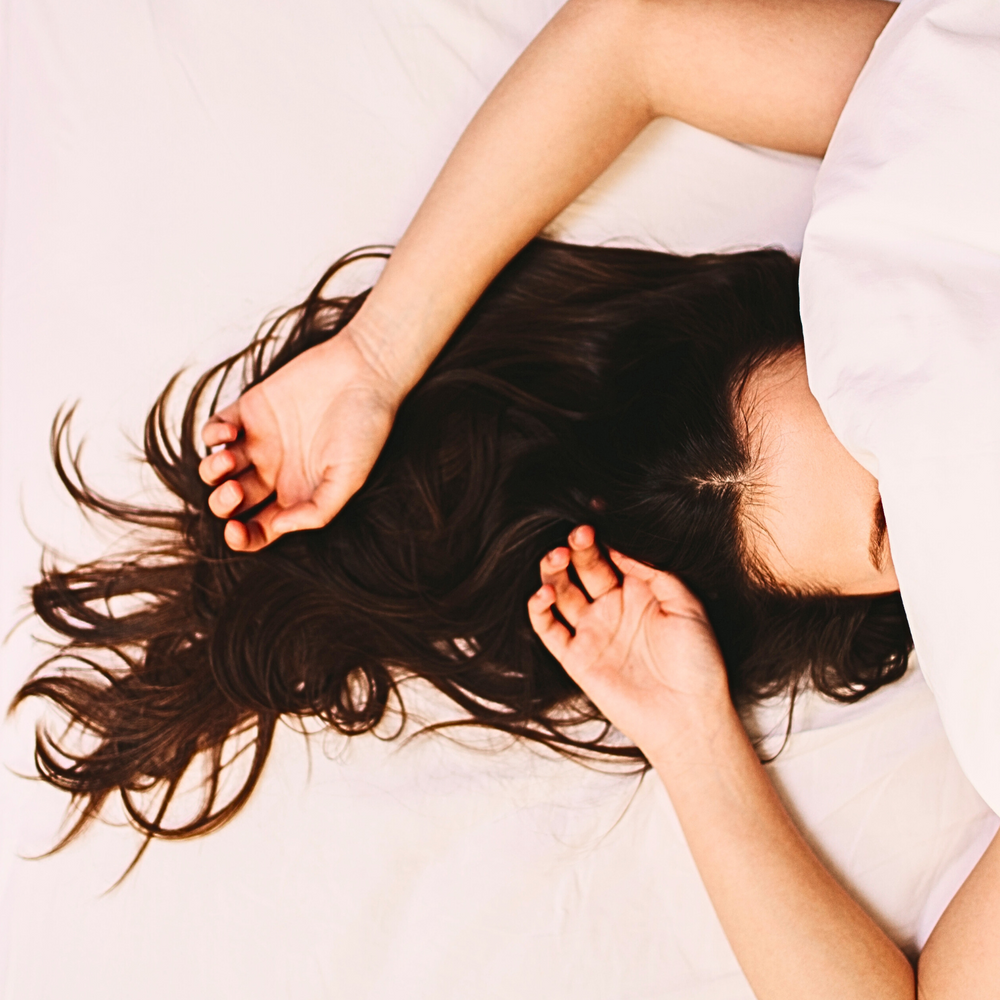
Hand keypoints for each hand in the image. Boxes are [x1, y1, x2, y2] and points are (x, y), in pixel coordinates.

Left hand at [198, 325, 400, 550]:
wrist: (365, 372)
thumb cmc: (365, 426)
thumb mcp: (350, 479)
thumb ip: (317, 510)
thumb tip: (277, 528)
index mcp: (297, 493)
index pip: (259, 528)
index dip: (242, 538)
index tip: (235, 531)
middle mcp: (275, 471)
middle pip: (232, 502)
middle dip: (223, 504)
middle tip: (237, 489)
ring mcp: (260, 440)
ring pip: (216, 469)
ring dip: (212, 472)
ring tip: (228, 459)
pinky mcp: (249, 409)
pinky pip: (214, 429)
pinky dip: (212, 434)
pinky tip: (230, 432)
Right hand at [527, 525, 732, 761]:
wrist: (689, 716)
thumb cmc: (698, 662)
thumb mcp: (688, 606)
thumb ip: (655, 573)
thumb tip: (621, 547)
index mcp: (640, 591)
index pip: (613, 555)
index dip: (603, 539)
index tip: (596, 523)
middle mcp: (613, 607)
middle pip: (584, 568)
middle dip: (577, 549)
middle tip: (576, 535)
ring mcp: (593, 631)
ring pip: (562, 592)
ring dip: (554, 572)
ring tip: (555, 557)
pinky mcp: (576, 657)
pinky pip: (548, 629)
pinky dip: (539, 610)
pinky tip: (544, 593)